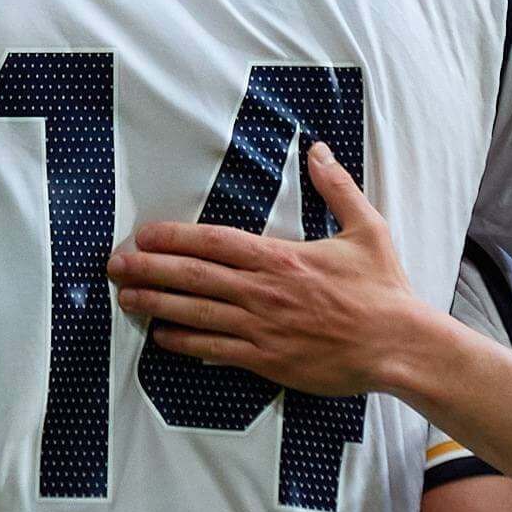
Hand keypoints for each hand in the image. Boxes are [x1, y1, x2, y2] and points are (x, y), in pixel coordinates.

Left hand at [106, 142, 422, 398]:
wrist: (398, 345)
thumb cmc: (383, 290)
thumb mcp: (367, 229)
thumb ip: (337, 188)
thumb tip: (318, 150)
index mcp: (281, 257)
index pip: (214, 242)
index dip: (173, 238)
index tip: (144, 233)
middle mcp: (263, 291)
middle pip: (192, 277)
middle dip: (147, 268)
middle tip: (113, 263)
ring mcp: (261, 328)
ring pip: (195, 313)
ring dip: (155, 304)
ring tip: (124, 296)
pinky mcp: (267, 361)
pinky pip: (215, 351)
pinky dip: (184, 343)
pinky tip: (161, 337)